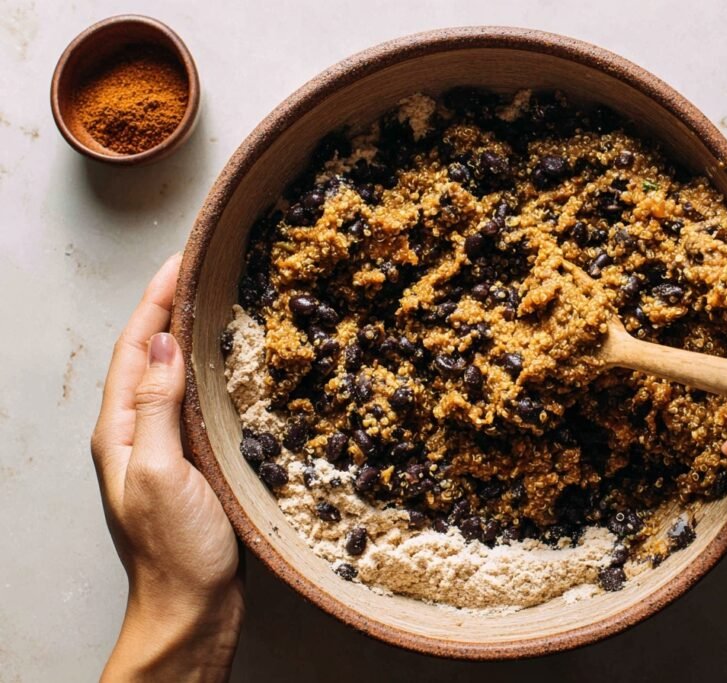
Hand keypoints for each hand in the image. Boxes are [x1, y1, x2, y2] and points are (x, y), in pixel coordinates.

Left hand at [91, 254, 242, 681]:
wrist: (191, 608)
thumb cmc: (177, 550)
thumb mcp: (163, 473)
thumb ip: (156, 407)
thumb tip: (160, 342)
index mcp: (120, 430)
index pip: (134, 347)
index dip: (156, 301)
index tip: (183, 260)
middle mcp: (135, 432)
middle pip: (147, 353)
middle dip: (169, 306)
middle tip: (203, 268)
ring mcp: (161, 447)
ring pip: (170, 373)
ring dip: (188, 333)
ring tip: (217, 301)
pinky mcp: (189, 461)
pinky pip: (192, 399)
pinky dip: (207, 369)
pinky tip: (231, 364)